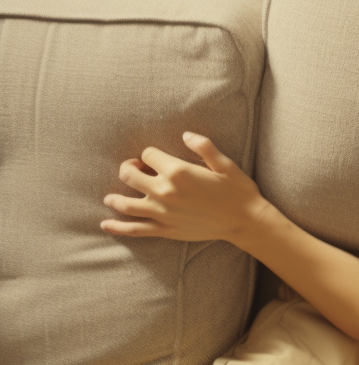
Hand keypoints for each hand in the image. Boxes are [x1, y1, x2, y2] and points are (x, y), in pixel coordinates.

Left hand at [101, 132, 270, 241]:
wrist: (246, 221)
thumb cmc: (238, 191)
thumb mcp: (225, 164)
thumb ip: (204, 146)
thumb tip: (185, 135)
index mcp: (178, 171)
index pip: (148, 154)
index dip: (150, 154)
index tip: (156, 158)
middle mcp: (165, 191)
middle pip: (129, 175)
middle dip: (128, 168)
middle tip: (135, 169)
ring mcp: (163, 213)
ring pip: (125, 203)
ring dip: (114, 198)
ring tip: (111, 196)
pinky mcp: (165, 230)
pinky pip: (134, 229)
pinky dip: (117, 227)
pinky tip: (105, 224)